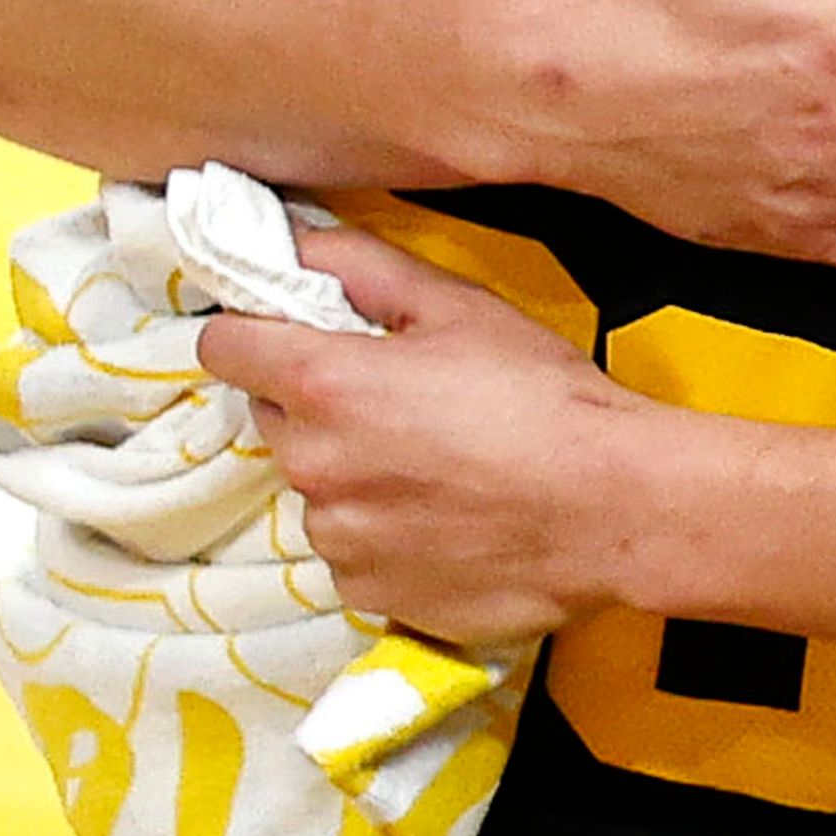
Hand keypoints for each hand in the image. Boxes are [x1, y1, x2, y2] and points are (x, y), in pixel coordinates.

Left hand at [207, 228, 644, 645]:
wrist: (611, 507)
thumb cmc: (542, 397)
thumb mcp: (460, 306)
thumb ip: (362, 266)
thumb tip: (294, 244)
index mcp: (325, 384)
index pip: (225, 346)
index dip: (253, 330)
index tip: (287, 332)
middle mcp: (313, 466)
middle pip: (275, 417)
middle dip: (319, 402)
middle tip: (399, 397)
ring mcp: (337, 537)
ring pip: (318, 487)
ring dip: (354, 472)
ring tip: (437, 465)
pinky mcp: (368, 591)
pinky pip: (352, 548)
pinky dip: (383, 531)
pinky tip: (446, 516)